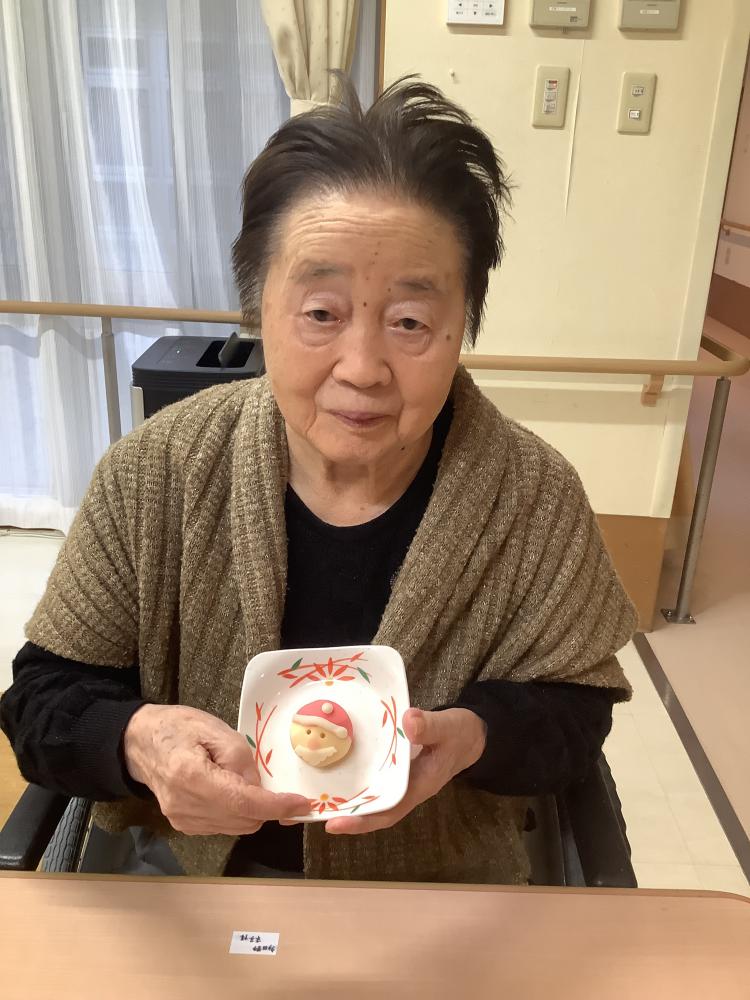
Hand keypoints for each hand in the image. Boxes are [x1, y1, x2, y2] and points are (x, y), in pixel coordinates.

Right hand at [123, 704, 309, 835]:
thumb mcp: (214, 728)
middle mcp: (186, 807)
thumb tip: (260, 787)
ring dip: (252, 809)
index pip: (243, 802)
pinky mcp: (184, 826)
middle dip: (266, 805)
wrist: (140, 743)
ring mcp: (183, 820)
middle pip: (244, 819)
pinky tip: (229, 789)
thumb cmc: (178, 728)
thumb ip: (241, 758)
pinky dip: (236, 812)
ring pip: (237, 827)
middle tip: (272, 782)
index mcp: (192, 777)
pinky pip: (224, 826)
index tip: (302, 803)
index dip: (276, 805)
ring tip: (240, 779)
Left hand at [323, 707, 486, 835]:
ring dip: (346, 797)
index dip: (362, 821)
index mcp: (419, 786)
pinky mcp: (395, 767)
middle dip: (343, 813)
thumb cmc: (461, 733)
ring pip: (370, 794)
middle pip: (372, 809)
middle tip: (308, 811)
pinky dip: (355, 777)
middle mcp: (407, 788)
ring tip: (313, 796)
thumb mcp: (449, 728)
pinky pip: (373, 777)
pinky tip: (334, 769)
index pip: (388, 811)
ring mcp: (400, 779)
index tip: (334, 825)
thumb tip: (409, 722)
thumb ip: (430, 726)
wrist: (471, 733)